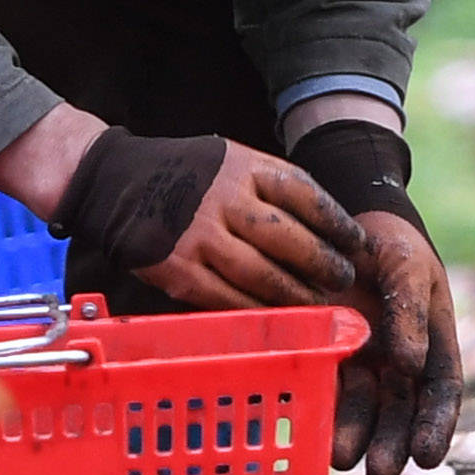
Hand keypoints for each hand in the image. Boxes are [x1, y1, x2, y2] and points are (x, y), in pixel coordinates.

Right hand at [46, 127, 368, 310]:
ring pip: (260, 274)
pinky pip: (227, 298)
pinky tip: (278, 315)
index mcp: (243, 167)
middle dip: (323, 264)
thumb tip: (329, 224)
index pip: (303, 194)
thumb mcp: (232, 159)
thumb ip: (271, 186)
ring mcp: (199, 236)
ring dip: (295, 293)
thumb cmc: (189, 173)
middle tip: (344, 279)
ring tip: (318, 302)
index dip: (336, 222)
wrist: (116, 182)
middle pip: (287, 238)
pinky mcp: (179, 270)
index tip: (358, 243)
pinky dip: (258, 310)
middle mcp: (223, 199)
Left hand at [327, 210, 460, 474]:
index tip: (428, 458)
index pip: (441, 393)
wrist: (347, 219)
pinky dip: (320, 412)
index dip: (437, 427)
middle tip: (379, 472)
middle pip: (400, 414)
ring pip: (361, 410)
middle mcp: (399, 364)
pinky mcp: (322, 356)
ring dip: (353, 437)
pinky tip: (310, 429)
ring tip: (339, 458)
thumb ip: (410, 310)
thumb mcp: (408, 267)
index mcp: (433, 345)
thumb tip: (409, 365)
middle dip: (391, 445)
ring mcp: (360, 363)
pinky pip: (323, 389)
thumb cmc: (391, 243)